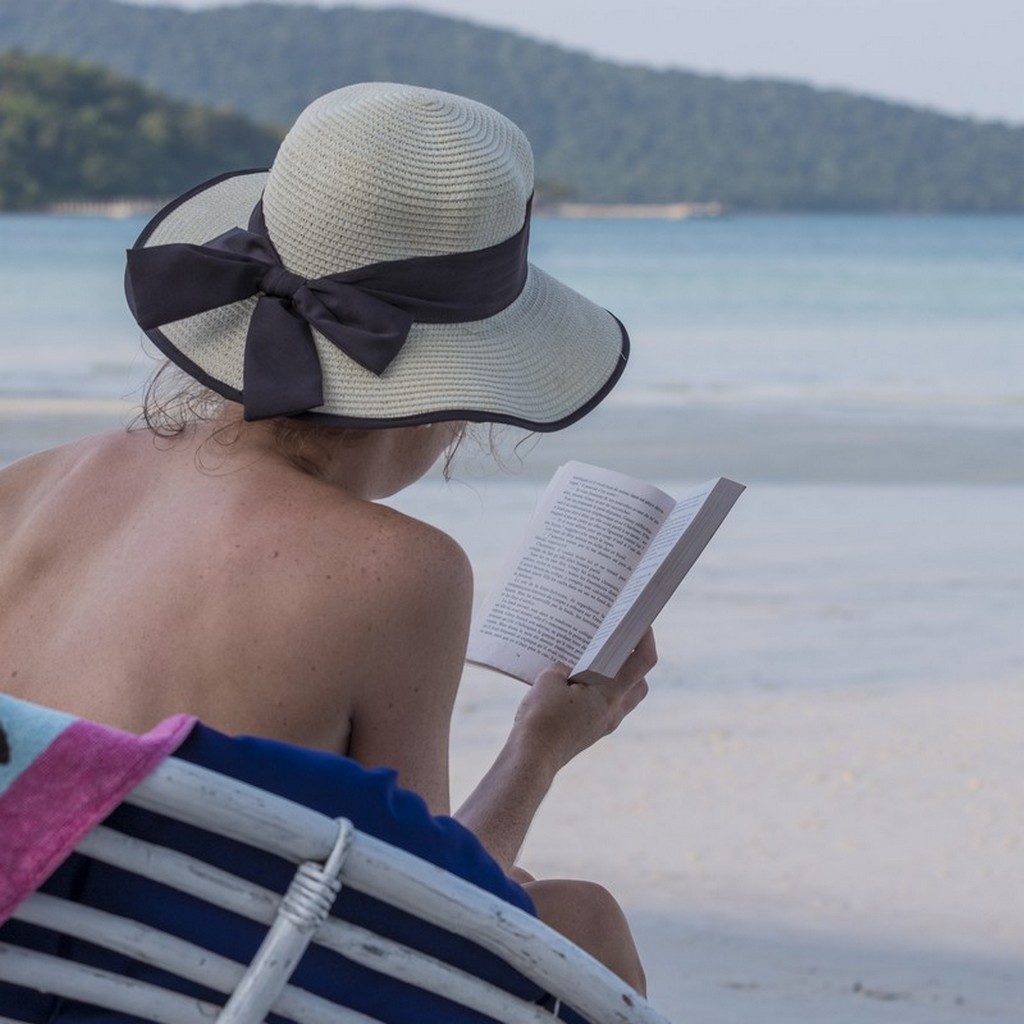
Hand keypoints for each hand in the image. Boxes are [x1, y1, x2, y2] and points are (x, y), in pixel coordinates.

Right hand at [511, 628, 656, 772]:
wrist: (532, 758)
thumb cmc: (542, 717)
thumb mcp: (549, 679)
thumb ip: (563, 667)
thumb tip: (567, 669)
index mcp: (611, 693)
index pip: (643, 662)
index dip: (646, 639)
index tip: (640, 623)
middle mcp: (615, 710)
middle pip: (640, 683)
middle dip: (634, 664)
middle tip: (618, 646)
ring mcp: (604, 725)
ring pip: (623, 699)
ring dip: (617, 681)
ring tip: (594, 665)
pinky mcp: (590, 733)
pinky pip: (604, 710)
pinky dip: (598, 696)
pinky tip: (575, 687)